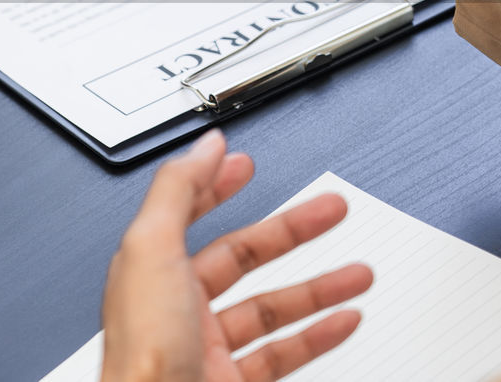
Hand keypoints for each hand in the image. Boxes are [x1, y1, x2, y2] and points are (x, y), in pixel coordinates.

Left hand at [101, 130, 371, 381]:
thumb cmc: (141, 354)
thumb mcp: (151, 249)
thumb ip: (177, 190)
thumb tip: (205, 146)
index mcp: (150, 268)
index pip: (186, 213)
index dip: (216, 184)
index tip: (243, 165)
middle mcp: (176, 305)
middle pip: (241, 257)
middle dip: (290, 232)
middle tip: (330, 211)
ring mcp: (206, 348)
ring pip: (270, 307)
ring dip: (318, 286)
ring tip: (359, 271)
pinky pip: (282, 353)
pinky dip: (317, 335)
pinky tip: (345, 319)